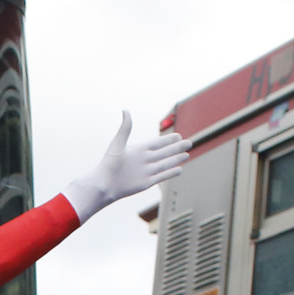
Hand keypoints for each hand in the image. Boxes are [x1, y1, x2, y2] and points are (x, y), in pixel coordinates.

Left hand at [61, 112, 191, 220]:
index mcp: (138, 150)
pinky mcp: (146, 183)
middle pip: (164, 153)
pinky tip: (180, 169)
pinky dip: (171, 173)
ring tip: (187, 155)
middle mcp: (144, 160)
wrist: (104, 184)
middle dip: (177, 148)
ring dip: (177, 159)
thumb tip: (125, 110)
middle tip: (189, 143)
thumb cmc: (108, 164)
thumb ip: (125, 128)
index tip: (178, 135)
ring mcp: (146, 172)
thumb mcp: (117, 143)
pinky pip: (161, 177)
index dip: (168, 140)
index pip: (157, 143)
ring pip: (165, 164)